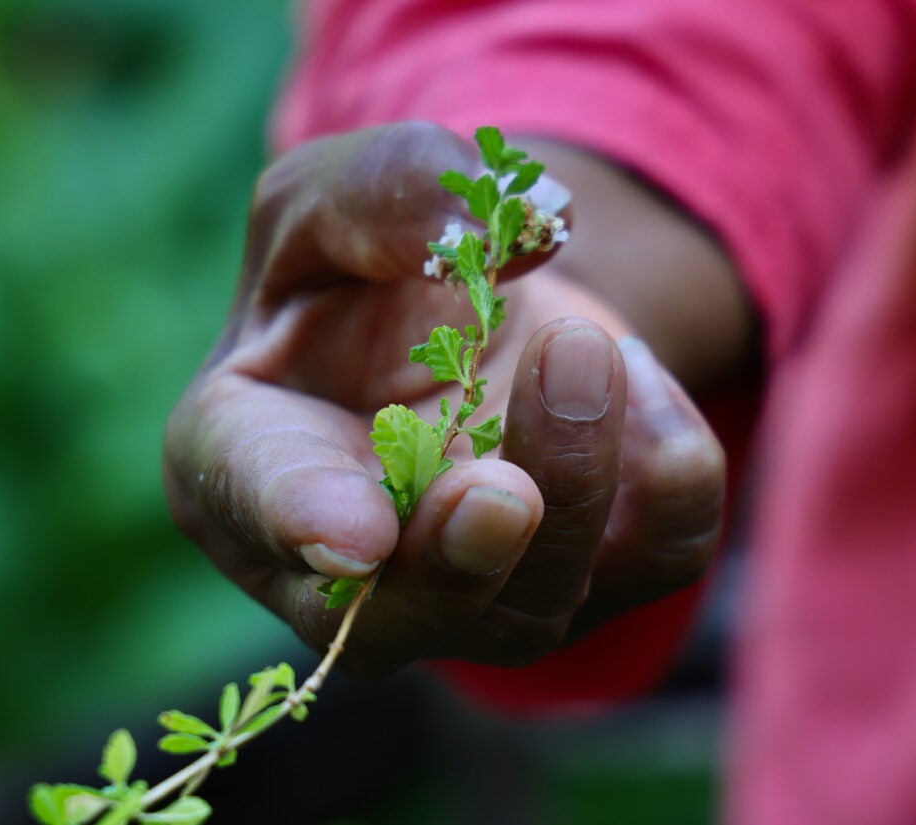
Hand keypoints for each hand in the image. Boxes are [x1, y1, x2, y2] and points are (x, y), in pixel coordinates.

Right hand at [163, 122, 729, 678]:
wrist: (477, 303)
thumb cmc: (365, 260)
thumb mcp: (335, 194)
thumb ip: (380, 193)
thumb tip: (478, 228)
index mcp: (244, 462)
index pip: (258, 506)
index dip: (303, 524)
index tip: (355, 532)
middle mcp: (356, 569)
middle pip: (410, 612)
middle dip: (464, 553)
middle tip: (504, 485)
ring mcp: (480, 597)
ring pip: (542, 603)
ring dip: (579, 482)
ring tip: (586, 348)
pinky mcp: (593, 579)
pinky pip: (657, 559)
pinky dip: (671, 469)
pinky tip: (637, 372)